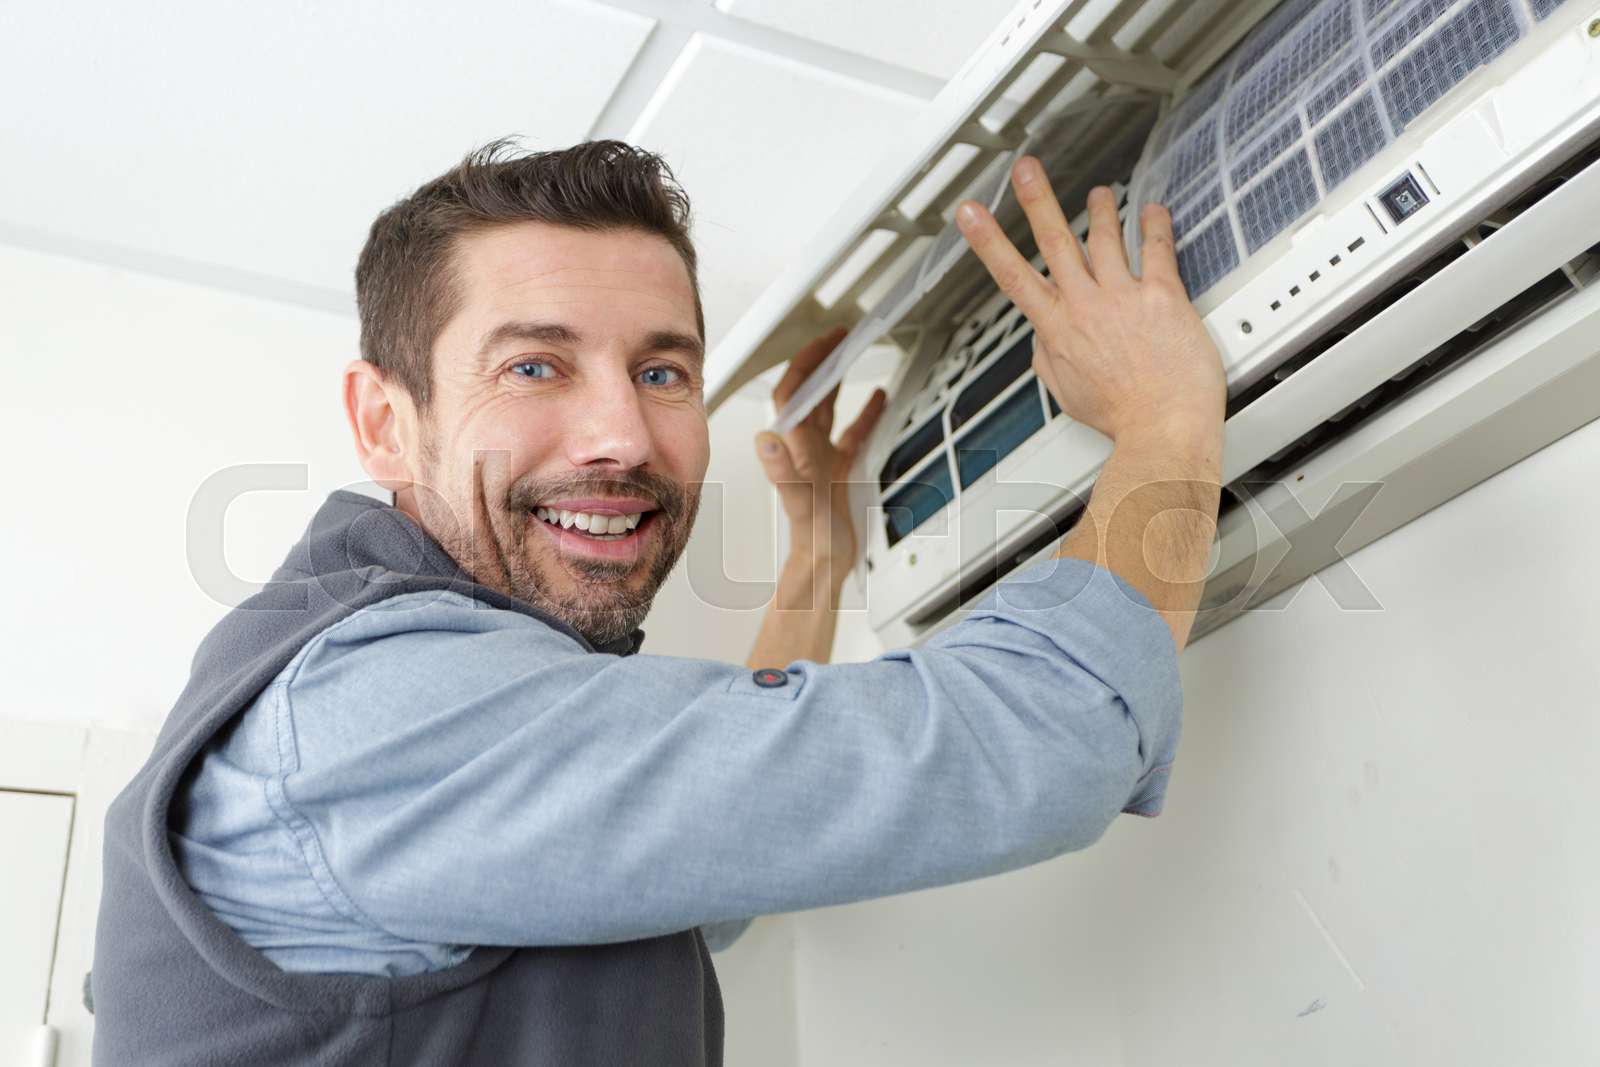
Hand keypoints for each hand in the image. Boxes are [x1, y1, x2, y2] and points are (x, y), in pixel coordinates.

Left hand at [754, 328, 886, 587]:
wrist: (824, 566)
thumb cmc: (812, 538)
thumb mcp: (800, 501)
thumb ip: (782, 470)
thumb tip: (765, 437)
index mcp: (794, 447)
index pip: (794, 393)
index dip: (807, 363)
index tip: (826, 342)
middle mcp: (803, 447)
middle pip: (808, 393)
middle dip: (822, 361)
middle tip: (839, 337)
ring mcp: (820, 456)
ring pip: (828, 407)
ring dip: (838, 380)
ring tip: (852, 355)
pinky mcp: (838, 469)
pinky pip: (852, 432)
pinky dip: (866, 413)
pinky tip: (878, 399)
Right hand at [955, 157, 1225, 444]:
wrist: (1164, 429)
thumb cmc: (1122, 418)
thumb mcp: (1066, 395)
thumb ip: (1048, 359)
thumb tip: (1042, 340)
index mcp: (1057, 331)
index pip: (1013, 277)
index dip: (988, 241)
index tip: (972, 215)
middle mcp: (1086, 307)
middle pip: (1055, 242)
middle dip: (1036, 200)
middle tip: (1026, 169)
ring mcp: (1124, 298)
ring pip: (1105, 238)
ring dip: (1101, 209)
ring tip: (1099, 193)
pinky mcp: (1162, 296)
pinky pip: (1156, 249)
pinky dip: (1154, 225)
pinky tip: (1152, 211)